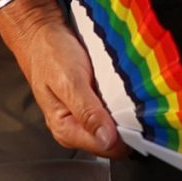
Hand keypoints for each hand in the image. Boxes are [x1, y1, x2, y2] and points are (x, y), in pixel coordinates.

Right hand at [0, 0, 124, 158]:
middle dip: (128, 123)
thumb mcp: (69, 80)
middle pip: (115, 140)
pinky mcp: (93, 105)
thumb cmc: (50, 54)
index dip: (126, 133)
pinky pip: (115, 111)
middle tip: (134, 98)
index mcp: (66, 130)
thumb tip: (107, 140)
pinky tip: (124, 89)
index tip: (139, 114)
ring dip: (127, 111)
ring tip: (129, 91)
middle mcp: (76, 129)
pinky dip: (123, 101)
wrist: (43, 33)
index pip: (107, 147)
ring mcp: (86, 118)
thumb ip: (87, 112)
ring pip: (117, 126)